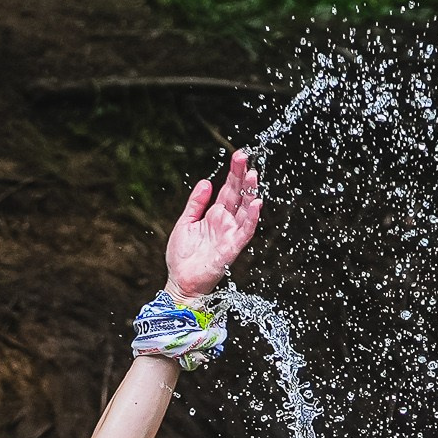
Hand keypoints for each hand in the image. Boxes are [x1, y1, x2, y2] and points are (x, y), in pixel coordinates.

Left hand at [165, 149, 259, 297]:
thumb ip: (196, 203)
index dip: (234, 172)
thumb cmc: (182, 256)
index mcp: (215, 215)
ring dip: (251, 192)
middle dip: (243, 175)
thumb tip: (205, 182)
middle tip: (245, 156)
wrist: (181, 281)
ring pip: (245, 209)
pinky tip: (256, 202)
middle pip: (239, 194)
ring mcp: (231, 233)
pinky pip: (246, 230)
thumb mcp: (185, 222)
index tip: (239, 155)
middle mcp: (226, 221)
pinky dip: (251, 217)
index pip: (229, 189)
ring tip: (253, 174)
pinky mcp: (232, 247)